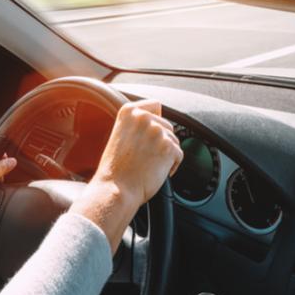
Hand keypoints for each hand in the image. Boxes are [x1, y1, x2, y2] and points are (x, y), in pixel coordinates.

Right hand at [70, 100, 181, 251]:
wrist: (116, 189)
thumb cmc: (115, 169)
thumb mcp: (120, 136)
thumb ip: (136, 125)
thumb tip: (156, 123)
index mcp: (129, 111)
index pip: (155, 105)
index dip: (156, 120)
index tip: (152, 134)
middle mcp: (143, 117)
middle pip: (167, 125)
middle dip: (161, 141)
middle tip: (148, 157)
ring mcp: (156, 130)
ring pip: (174, 139)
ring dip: (167, 153)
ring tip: (151, 166)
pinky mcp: (168, 146)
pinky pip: (179, 154)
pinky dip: (172, 165)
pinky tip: (158, 172)